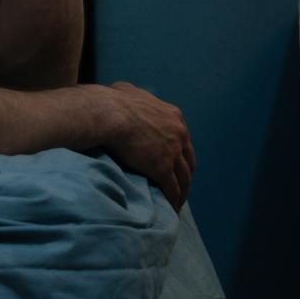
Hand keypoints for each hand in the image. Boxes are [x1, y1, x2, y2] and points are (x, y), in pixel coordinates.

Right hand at [102, 81, 195, 212]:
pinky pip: (172, 189)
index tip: (175, 161)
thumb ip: (133, 94)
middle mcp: (179, 133)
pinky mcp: (163, 168)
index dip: (180, 151)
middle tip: (179, 184)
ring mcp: (173, 151)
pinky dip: (173, 200)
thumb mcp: (128, 90)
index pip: (183, 138)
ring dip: (182, 191)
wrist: (110, 114)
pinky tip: (170, 208)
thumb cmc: (113, 101)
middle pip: (189, 159)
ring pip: (184, 177)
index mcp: (173, 116)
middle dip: (185, 173)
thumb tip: (123, 92)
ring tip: (177, 202)